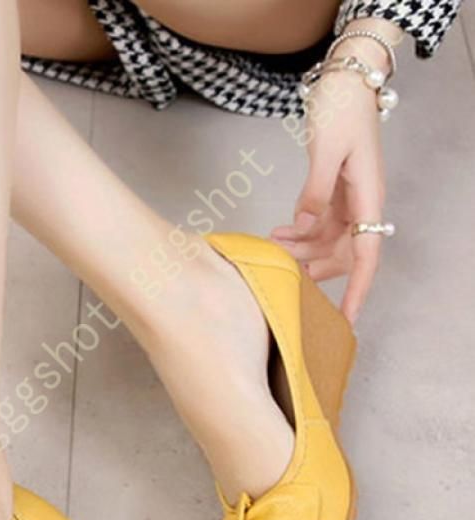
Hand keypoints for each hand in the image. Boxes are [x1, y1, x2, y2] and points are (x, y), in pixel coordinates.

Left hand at [272, 40, 389, 322]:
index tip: (346, 320)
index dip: (356, 291)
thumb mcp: (326, 151)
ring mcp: (347, 201)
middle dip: (312, 269)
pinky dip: (297, 234)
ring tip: (269, 248)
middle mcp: (362, 206)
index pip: (367, 257)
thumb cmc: (341, 110)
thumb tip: (305, 226)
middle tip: (279, 274)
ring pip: (325, 243)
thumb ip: (315, 191)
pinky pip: (317, 226)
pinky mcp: (333, 194)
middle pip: (342, 256)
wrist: (346, 81)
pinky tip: (276, 234)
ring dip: (299, 251)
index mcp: (368, 199)